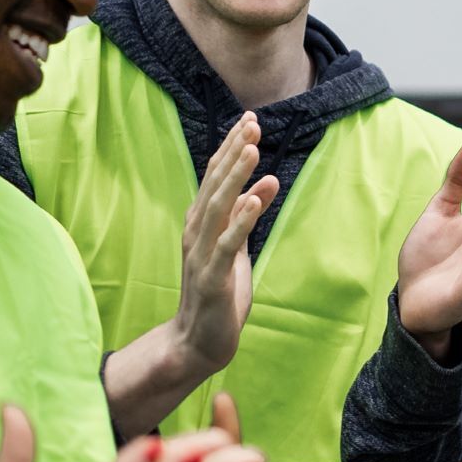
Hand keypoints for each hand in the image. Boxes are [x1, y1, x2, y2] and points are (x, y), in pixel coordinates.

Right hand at [167, 113, 282, 384]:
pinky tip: (254, 199)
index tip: (248, 120)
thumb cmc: (217, 294)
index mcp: (200, 224)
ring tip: (252, 149)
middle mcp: (196, 233)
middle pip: (215, 184)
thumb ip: (245, 215)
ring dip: (235, 177)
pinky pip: (227, 244)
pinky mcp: (212, 277)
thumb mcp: (236, 248)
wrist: (196, 341)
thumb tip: (265, 181)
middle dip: (234, 152)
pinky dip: (240, 220)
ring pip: (218, 207)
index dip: (231, 148)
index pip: (215, 178)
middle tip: (252, 122)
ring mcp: (201, 254)